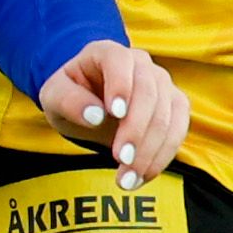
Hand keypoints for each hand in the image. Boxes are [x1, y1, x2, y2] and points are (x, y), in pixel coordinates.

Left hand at [34, 40, 188, 185]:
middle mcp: (140, 62)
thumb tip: (95, 115)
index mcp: (106, 53)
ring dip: (151, 150)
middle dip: (136, 130)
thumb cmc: (69, 96)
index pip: (119, 62)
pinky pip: (179, 129)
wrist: (89, 103)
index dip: (120, 86)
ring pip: (169, 113)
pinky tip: (142, 176)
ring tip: (128, 180)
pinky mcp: (175, 104)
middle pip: (149, 92)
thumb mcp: (53, 97)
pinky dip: (163, 156)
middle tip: (120, 160)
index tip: (115, 114)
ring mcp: (161, 83)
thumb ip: (67, 100)